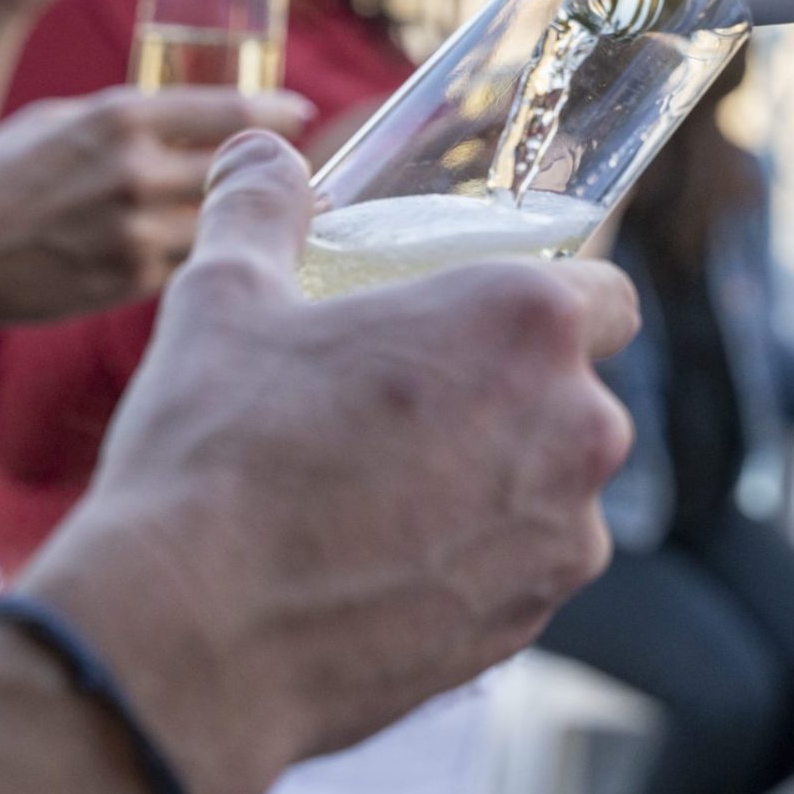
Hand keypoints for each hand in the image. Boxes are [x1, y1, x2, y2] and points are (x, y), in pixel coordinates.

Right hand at [0, 88, 310, 333]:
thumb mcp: (56, 122)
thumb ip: (124, 120)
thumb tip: (184, 121)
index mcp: (120, 119)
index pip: (228, 112)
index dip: (276, 114)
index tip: (302, 114)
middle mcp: (137, 172)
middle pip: (241, 169)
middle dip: (279, 172)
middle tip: (307, 175)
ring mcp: (138, 232)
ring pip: (227, 224)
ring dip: (257, 221)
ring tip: (283, 218)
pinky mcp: (133, 282)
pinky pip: (194, 264)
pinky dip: (214, 258)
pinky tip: (230, 257)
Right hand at [24, 136, 639, 793]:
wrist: (190, 640)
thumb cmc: (214, 453)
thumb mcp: (223, 296)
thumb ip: (261, 207)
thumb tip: (262, 152)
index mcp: (525, 321)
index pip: (604, 295)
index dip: (548, 306)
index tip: (482, 327)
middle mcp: (578, 425)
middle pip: (571, 395)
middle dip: (505, 400)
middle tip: (403, 412)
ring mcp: (564, 536)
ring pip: (548, 489)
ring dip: (490, 484)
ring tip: (378, 496)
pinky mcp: (530, 623)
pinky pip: (519, 569)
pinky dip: (469, 562)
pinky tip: (378, 564)